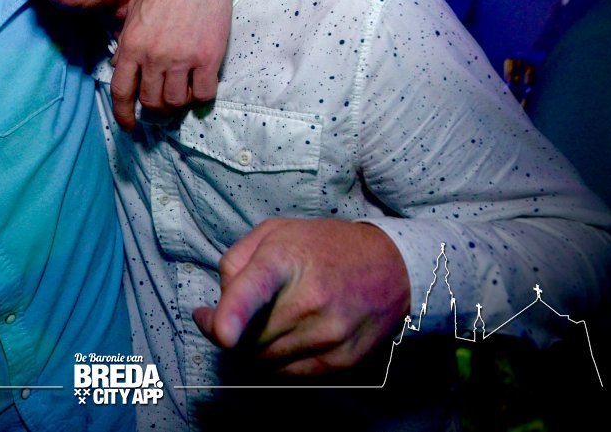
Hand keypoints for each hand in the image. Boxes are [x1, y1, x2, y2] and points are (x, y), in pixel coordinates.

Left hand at [111, 0, 230, 129]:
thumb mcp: (135, 11)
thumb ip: (125, 41)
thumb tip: (118, 65)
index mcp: (132, 45)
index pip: (121, 91)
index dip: (123, 114)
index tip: (129, 126)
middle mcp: (154, 57)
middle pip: (151, 101)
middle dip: (155, 108)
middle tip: (162, 103)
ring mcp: (182, 59)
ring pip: (175, 101)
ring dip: (177, 103)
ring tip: (181, 92)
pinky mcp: (208, 58)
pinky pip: (203, 93)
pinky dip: (200, 95)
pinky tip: (200, 84)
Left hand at [192, 218, 409, 375]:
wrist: (391, 267)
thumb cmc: (323, 246)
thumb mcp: (275, 232)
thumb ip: (236, 262)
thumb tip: (219, 305)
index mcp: (287, 259)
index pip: (257, 287)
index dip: (235, 312)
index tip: (220, 331)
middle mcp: (311, 300)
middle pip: (248, 338)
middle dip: (228, 333)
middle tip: (230, 317)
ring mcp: (328, 335)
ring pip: (264, 362)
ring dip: (250, 351)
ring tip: (261, 325)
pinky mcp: (341, 362)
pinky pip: (287, 377)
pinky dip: (274, 364)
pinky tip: (281, 340)